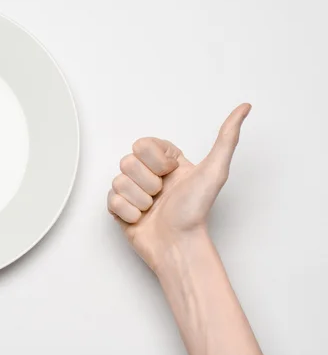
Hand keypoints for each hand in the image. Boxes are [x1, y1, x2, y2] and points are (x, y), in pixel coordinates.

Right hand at [107, 103, 250, 271]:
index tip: (171, 173)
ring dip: (139, 199)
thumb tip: (244, 108)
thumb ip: (227, 137)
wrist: (178, 245)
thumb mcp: (214, 171)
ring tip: (153, 209)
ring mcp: (133, 192)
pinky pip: (111, 200)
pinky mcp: (120, 209)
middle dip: (147, 182)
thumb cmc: (195, 212)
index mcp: (166, 162)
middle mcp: (148, 174)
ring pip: (118, 180)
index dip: (155, 160)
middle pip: (127, 161)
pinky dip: (127, 212)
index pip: (143, 144)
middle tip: (162, 196)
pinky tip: (141, 219)